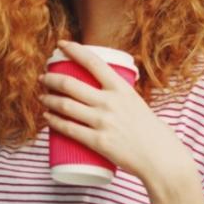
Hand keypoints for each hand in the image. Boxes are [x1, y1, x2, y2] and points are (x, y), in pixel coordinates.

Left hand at [40, 40, 194, 186]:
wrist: (161, 159)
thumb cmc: (152, 132)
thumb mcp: (137, 104)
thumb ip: (119, 97)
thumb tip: (102, 93)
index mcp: (121, 88)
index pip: (92, 61)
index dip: (73, 50)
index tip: (60, 45)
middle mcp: (110, 102)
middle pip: (70, 84)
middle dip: (51, 79)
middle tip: (44, 78)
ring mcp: (102, 122)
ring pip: (64, 106)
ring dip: (48, 99)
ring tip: (42, 97)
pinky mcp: (97, 142)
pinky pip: (68, 129)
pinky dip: (53, 121)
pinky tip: (46, 117)